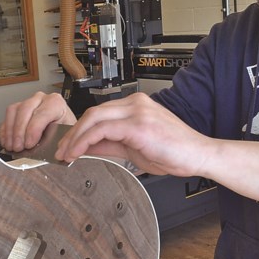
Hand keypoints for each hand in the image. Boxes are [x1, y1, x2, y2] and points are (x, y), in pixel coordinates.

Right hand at [0, 92, 75, 152]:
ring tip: (12, 147)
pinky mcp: (18, 108)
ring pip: (13, 111)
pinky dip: (5, 131)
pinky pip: (7, 116)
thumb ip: (53, 140)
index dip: (33, 130)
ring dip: (10, 131)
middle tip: (19, 147)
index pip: (41, 113)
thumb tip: (42, 148)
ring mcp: (28, 102)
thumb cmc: (63, 131)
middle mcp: (41, 99)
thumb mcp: (63, 136)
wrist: (62, 126)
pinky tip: (7, 142)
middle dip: (19, 132)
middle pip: (25, 110)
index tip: (29, 144)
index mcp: (56, 103)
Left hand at [54, 93, 210, 177]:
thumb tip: (86, 148)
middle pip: (92, 112)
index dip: (79, 129)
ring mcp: (137, 112)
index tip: (68, 145)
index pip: (99, 113)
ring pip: (94, 118)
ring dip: (75, 137)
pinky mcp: (138, 125)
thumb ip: (110, 144)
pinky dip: (86, 141)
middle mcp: (135, 103)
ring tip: (65, 154)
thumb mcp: (133, 148)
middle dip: (72, 132)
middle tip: (60, 150)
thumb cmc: (174, 152)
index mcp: (135, 105)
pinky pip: (102, 130)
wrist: (199, 155)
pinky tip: (78, 153)